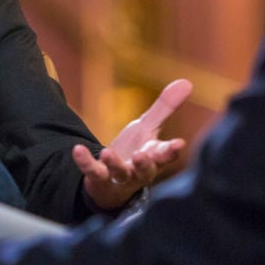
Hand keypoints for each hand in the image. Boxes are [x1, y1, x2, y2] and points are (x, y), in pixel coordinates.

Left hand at [74, 79, 192, 209]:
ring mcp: (119, 177)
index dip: (172, 150)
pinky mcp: (99, 179)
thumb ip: (165, 108)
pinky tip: (78, 149)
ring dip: (115, 163)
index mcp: (154, 156)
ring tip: (108, 152)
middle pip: (146, 169)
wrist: (112, 182)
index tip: (178, 144)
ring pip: (120, 173)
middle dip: (145, 163)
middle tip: (142, 155)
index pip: (166, 154)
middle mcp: (139, 170)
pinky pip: (92, 171)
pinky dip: (85, 162)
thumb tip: (187, 82)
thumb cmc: (136, 152)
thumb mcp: (148, 128)